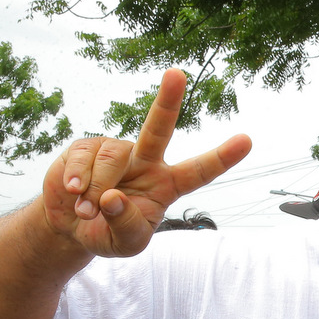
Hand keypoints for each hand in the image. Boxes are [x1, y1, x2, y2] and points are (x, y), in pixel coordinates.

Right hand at [41, 68, 251, 257]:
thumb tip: (113, 197)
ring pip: (111, 159)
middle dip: (168, 101)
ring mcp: (117, 152)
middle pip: (158, 129)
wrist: (71, 227)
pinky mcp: (86, 147)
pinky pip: (83, 158)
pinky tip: (73, 192)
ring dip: (95, 190)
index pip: (198, 172)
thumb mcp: (124, 245)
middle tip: (177, 73)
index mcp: (167, 185)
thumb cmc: (107, 234)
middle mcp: (146, 162)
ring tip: (86, 211)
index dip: (221, 158)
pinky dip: (76, 180)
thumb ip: (126, 226)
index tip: (246, 140)